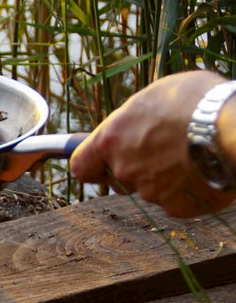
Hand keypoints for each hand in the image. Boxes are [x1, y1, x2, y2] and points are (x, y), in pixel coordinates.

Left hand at [70, 70, 235, 216]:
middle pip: (119, 179)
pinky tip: (202, 170)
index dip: (90, 167)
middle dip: (135, 170)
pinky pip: (176, 202)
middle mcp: (124, 169)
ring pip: (151, 190)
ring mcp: (150, 191)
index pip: (81, 165)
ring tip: (190, 155)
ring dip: (164, 179)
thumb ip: (136, 116)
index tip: (98, 165)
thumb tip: (138, 120)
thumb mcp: (156, 95)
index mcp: (111, 139)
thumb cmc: (197, 102)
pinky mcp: (176, 207)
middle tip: (161, 152)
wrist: (232, 129)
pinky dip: (187, 191)